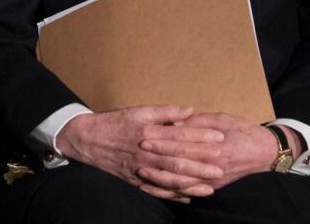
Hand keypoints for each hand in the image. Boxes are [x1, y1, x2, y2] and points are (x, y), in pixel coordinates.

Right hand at [56, 105, 223, 202]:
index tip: (220, 138)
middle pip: (178, 160)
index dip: (202, 137)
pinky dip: (171, 196)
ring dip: (190, 184)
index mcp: (150, 133)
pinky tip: (187, 198)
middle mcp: (146, 153)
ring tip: (210, 187)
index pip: (181, 136)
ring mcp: (140, 169)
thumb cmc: (117, 122)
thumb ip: (166, 112)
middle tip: (221, 166)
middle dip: (201, 165)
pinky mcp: (135, 181)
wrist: (88, 139)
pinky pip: (156, 191)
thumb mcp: (141, 110)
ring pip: (168, 179)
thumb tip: (190, 110)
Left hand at [138, 113, 295, 193]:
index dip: (162, 142)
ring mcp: (212, 179)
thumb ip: (198, 122)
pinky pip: (189, 193)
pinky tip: (158, 190)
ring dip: (159, 179)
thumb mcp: (222, 119)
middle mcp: (212, 165)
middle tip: (137, 155)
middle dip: (156, 160)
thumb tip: (175, 123)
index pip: (182, 145)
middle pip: (178, 164)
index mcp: (214, 145)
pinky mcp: (213, 188)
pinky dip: (172, 193)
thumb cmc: (243, 130)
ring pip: (181, 183)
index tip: (145, 138)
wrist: (264, 152)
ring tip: (142, 174)